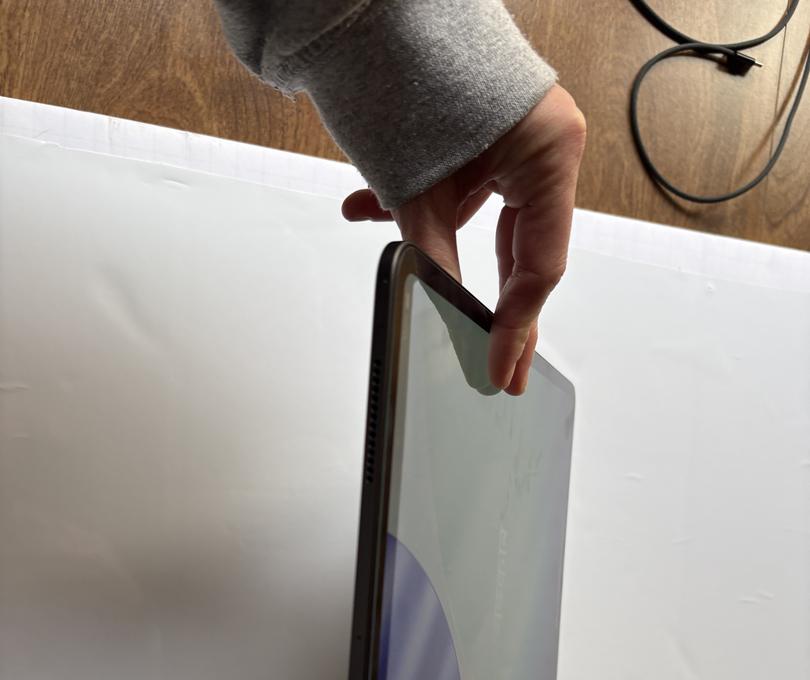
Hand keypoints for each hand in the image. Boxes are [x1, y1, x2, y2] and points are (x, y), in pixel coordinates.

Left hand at [342, 85, 585, 393]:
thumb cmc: (403, 74)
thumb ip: (436, 256)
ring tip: (404, 259)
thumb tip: (445, 313)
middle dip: (495, 308)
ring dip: (434, 239)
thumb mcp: (418, 188)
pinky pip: (461, 189)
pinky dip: (419, 204)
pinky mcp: (482, 135)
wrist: (363, 12)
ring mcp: (515, 139)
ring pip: (483, 218)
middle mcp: (544, 144)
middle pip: (523, 250)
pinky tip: (367, 207)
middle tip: (497, 367)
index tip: (502, 368)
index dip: (518, 325)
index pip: (540, 264)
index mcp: (550, 152)